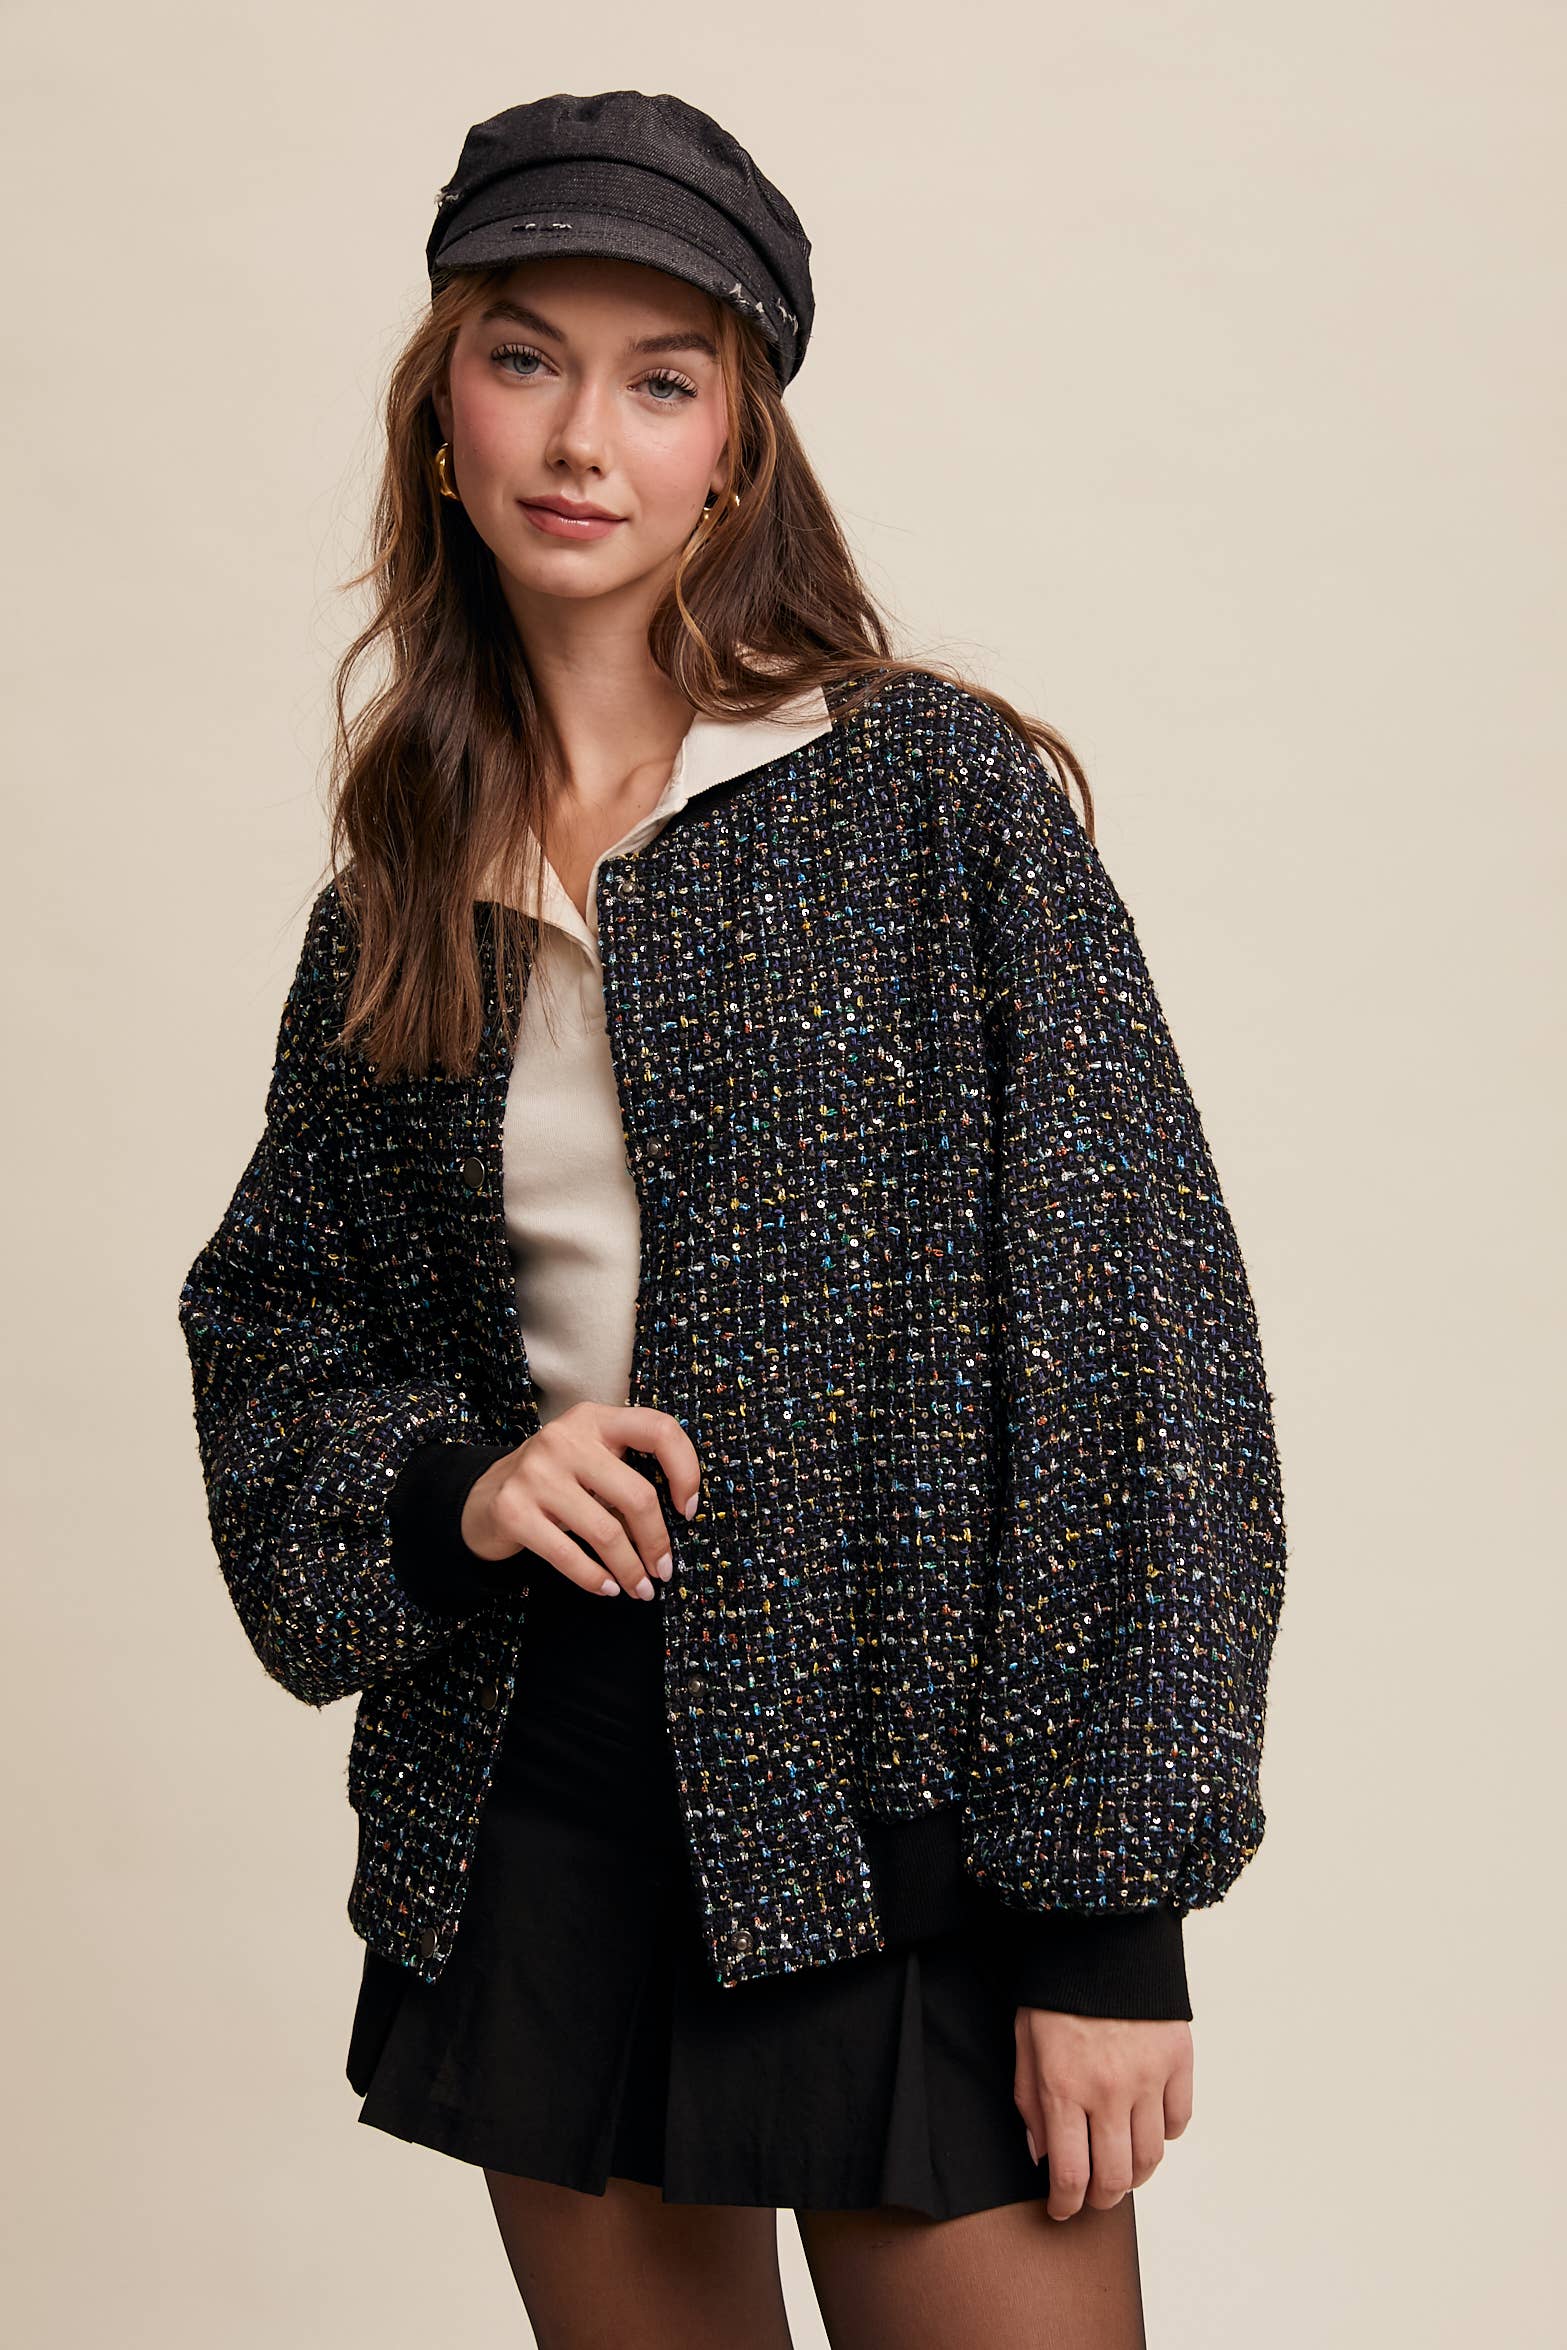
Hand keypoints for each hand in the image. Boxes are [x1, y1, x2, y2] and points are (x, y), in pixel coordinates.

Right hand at [459, 1402, 701, 1600]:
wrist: (484, 1496)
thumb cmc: (556, 1482)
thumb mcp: (590, 1460)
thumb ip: (627, 1474)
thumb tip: (676, 1523)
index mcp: (594, 1419)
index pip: (658, 1429)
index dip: (686, 1470)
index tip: (688, 1509)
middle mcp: (564, 1438)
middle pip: (636, 1495)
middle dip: (657, 1542)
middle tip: (663, 1571)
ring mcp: (535, 1473)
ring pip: (605, 1532)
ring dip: (630, 1569)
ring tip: (641, 1589)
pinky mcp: (513, 1510)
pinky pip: (568, 1555)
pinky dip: (594, 1579)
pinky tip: (607, 1588)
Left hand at [1013, 2008, 1193, 2220]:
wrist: (1101, 1933)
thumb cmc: (1056, 1988)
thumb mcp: (1024, 2043)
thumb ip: (1030, 2103)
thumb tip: (1041, 2154)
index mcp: (1064, 2088)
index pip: (1070, 2175)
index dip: (1065, 2204)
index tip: (1062, 2209)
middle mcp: (1109, 2091)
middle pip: (1116, 2178)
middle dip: (1102, 2198)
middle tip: (1095, 2195)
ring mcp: (1149, 2077)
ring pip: (1151, 2157)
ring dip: (1136, 2174)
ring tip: (1123, 2167)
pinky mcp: (1178, 2060)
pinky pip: (1179, 2120)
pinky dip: (1165, 2133)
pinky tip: (1148, 2125)